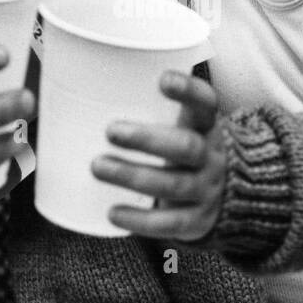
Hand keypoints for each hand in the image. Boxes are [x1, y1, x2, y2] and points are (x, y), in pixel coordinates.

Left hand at [90, 72, 226, 240]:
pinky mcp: (198, 221)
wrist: (226, 195)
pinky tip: (111, 212)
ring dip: (133, 175)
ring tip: (97, 167)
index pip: (206, 103)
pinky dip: (140, 220)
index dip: (189, 90)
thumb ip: (145, 105)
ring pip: (174, 184)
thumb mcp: (178, 122)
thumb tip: (77, 89)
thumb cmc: (180, 145)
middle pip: (187, 146)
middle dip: (147, 139)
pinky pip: (171, 223)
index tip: (163, 79)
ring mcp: (207, 190)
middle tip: (111, 131)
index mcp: (205, 125)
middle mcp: (211, 156)